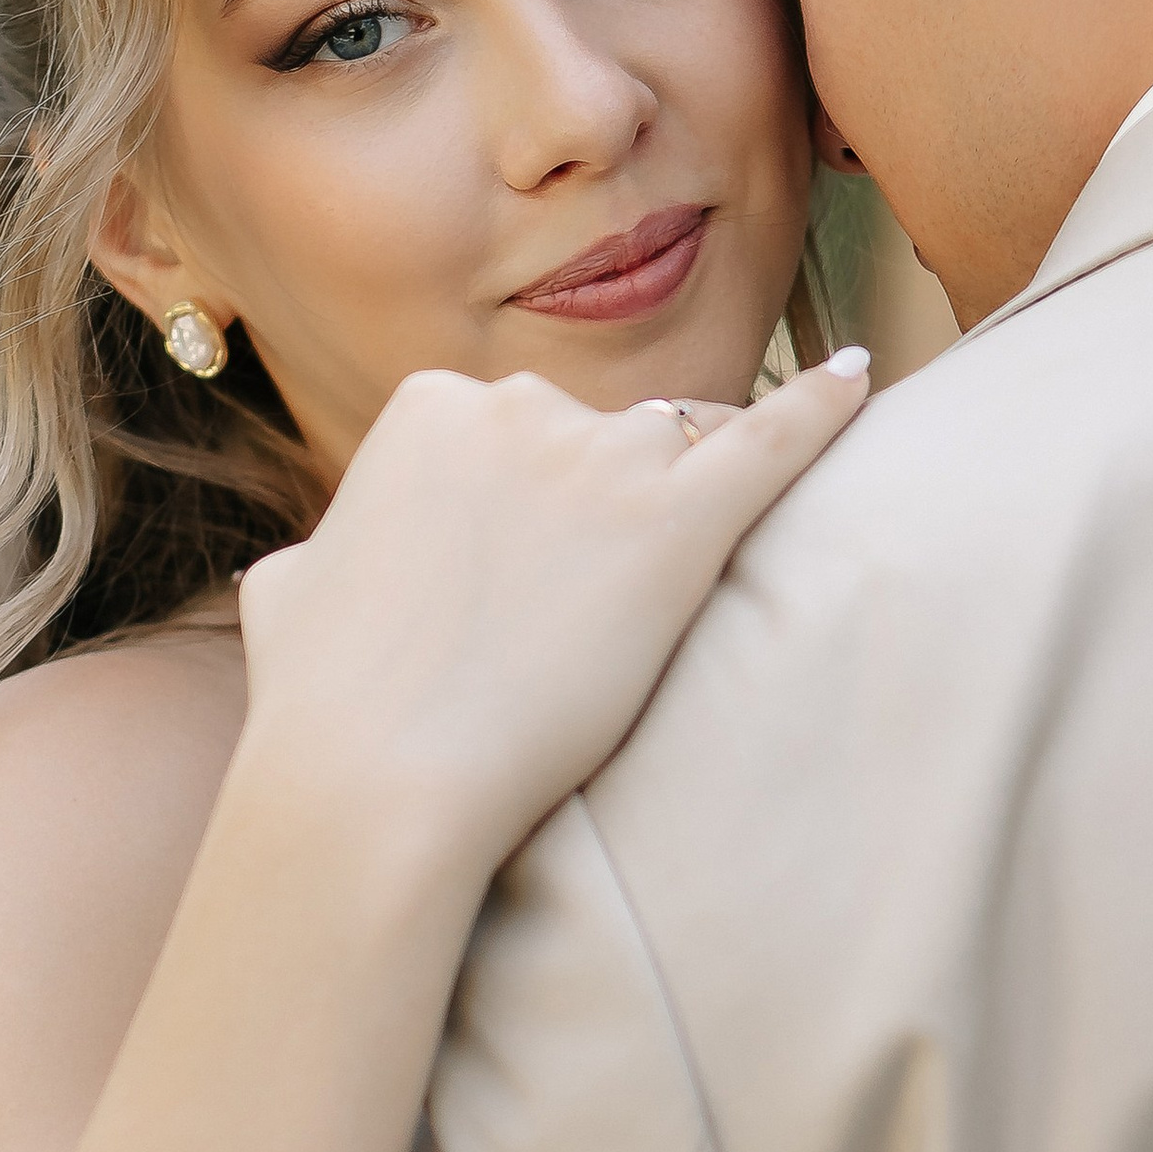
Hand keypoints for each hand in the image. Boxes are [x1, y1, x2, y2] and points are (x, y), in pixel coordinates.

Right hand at [234, 353, 871, 873]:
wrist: (380, 770)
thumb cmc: (325, 701)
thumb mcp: (293, 589)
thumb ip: (329, 550)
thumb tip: (323, 562)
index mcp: (429, 408)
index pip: (510, 427)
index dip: (526, 501)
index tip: (521, 569)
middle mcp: (518, 408)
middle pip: (597, 432)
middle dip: (600, 502)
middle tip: (585, 601)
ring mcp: (604, 460)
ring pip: (680, 441)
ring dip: (687, 485)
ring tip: (688, 553)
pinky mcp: (679, 523)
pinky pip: (773, 443)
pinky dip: (822, 409)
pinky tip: (859, 381)